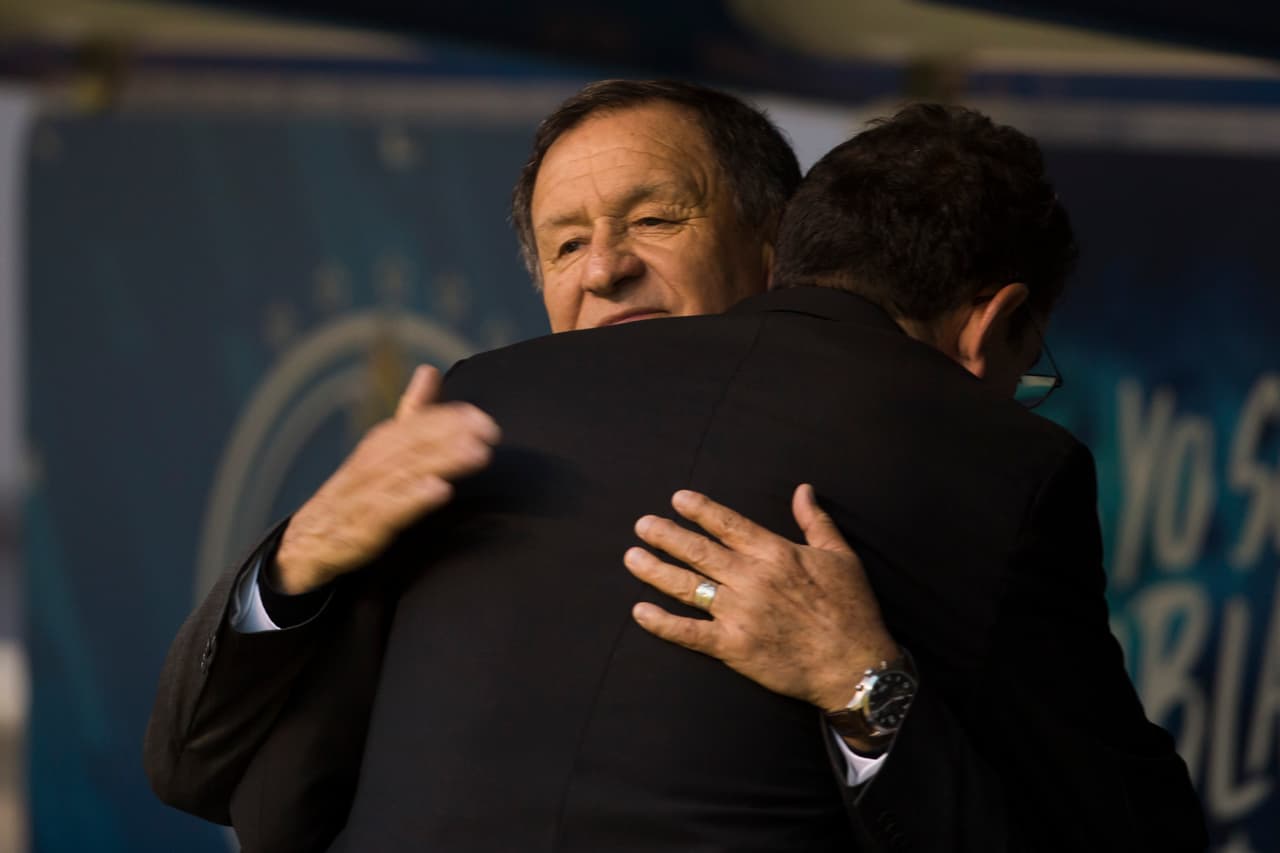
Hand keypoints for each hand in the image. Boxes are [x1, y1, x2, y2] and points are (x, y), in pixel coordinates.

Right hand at [274, 365, 500, 593]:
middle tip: (489, 433)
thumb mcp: (383, 446)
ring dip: (444, 460)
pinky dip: (414, 498)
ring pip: (409, 470)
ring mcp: (369, 492)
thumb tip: (429, 370)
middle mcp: (374, 461)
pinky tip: (440, 490)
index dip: (452, 419)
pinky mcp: (365, 524)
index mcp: (383, 441)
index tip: (485, 421)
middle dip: (453, 435)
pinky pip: (390, 508)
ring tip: (477, 454)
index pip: (419, 422)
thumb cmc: (358, 488)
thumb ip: (412, 412)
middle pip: (417, 442)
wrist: (311, 537)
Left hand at [624, 485, 899, 713]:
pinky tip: (640, 612)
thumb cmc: (851, 609)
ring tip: (632, 557)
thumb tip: (802, 489)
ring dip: (655, 570)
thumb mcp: (840, 556)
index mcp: (775, 554)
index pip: (728, 524)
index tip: (677, 499)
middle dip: (666, 535)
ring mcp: (739, 613)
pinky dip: (662, 623)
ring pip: (687, 586)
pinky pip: (689, 633)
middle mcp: (751, 579)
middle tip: (641, 525)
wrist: (854, 666)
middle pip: (698, 551)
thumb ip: (815, 521)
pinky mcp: (733, 647)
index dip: (699, 510)